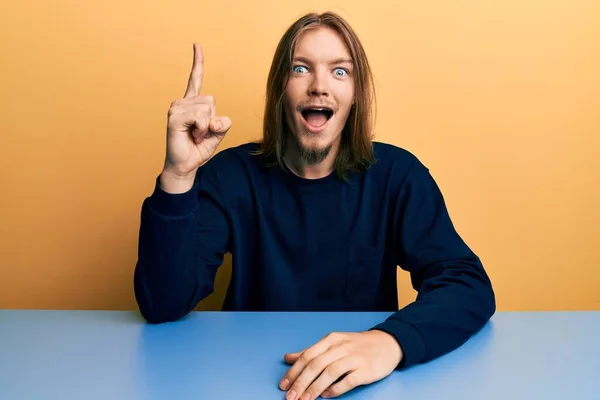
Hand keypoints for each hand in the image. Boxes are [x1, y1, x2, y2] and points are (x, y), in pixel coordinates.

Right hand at [161, 43, 231, 191]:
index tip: (196, 45)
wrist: (185, 166)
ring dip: (206, 127)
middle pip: (211, 99)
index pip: (195, 79)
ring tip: (194, 135)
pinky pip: (200, 116)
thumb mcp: (217, 134)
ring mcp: (176, 108)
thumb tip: (216, 119)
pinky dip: (202, 129)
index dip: (198, 62)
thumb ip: (222, 124)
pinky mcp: (174, 117)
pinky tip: (192, 136)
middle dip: (212, 119)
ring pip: (206, 108)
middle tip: (200, 133)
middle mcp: (182, 102)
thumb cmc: (198, 149)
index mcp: (192, 104)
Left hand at [279, 330, 402, 399]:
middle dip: (301, 382)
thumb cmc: (357, 345)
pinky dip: (336, 388)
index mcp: (331, 340)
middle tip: (290, 397)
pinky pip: (349, 380)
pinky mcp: (366, 369)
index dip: (294, 371)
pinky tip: (327, 396)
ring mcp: (354, 358)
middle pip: (316, 365)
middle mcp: (341, 347)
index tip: (284, 385)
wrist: (388, 343)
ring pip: (330, 372)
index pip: (307, 355)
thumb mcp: (333, 343)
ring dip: (315, 388)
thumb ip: (311, 352)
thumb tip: (288, 358)